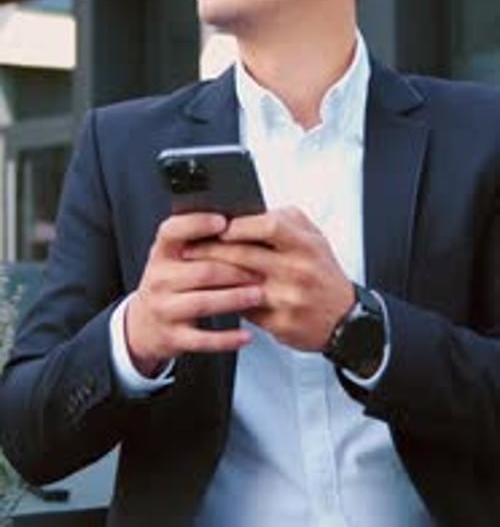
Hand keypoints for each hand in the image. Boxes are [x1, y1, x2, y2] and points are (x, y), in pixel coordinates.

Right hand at [125, 212, 262, 375]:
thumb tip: (240, 222)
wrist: (143, 325)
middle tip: (262, 268)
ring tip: (259, 294)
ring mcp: (164, 309)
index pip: (172, 231)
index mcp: (161, 253)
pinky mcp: (172, 337)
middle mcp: (159, 279)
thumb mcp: (174, 258)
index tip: (224, 221)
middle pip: (201, 270)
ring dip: (235, 299)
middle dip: (235, 269)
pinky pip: (203, 339)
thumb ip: (198, 241)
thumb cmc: (170, 282)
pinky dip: (227, 338)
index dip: (197, 224)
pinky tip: (247, 335)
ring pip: (204, 303)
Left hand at [183, 207, 354, 351]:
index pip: (269, 226)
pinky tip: (212, 293)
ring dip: (213, 276)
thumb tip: (247, 212)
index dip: (240, 225)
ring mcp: (289, 299)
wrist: (346, 320)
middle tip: (190, 247)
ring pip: (240, 284)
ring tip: (193, 268)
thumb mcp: (314, 239)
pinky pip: (245, 310)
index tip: (218, 225)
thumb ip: (284, 221)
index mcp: (307, 245)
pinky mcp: (281, 324)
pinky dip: (226, 299)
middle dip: (211, 250)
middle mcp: (299, 271)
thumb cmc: (322, 272)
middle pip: (245, 256)